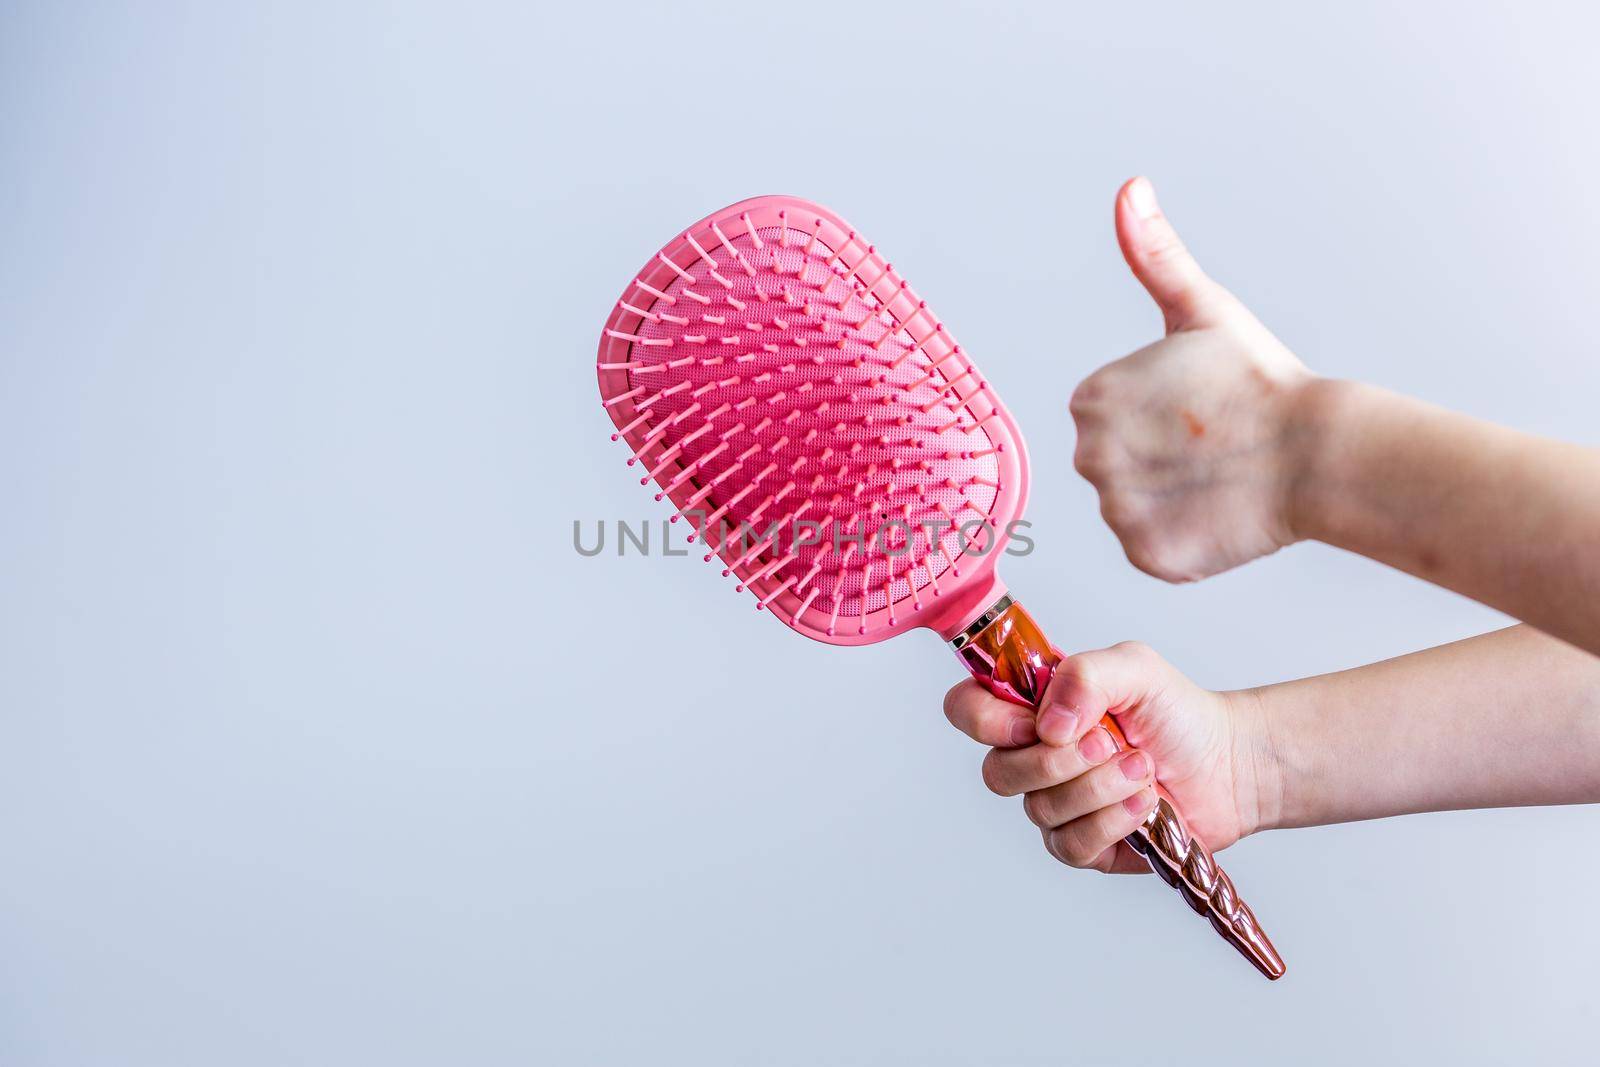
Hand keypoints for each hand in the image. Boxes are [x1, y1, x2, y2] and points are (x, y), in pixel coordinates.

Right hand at [943, 641, 1275, 872]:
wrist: (1228, 765)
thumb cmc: (1177, 712)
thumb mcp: (1135, 667)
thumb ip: (1085, 676)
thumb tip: (1048, 724)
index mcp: (1032, 707)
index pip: (966, 710)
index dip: (986, 720)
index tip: (1035, 721)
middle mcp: (1033, 756)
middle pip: (995, 772)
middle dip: (1058, 761)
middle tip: (1110, 742)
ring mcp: (1053, 804)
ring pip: (1039, 809)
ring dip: (1099, 788)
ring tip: (1143, 769)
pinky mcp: (1082, 846)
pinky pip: (1069, 845)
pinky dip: (1112, 822)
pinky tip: (1145, 805)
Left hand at [1070, 177, 1319, 582]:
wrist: (1320, 453)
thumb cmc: (1261, 378)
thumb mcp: (1202, 308)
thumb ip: (1153, 253)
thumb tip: (1130, 187)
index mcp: (1090, 398)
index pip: (1108, 415)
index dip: (1159, 413)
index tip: (1198, 408)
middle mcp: (1089, 456)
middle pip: (1115, 463)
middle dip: (1159, 456)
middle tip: (1212, 444)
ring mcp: (1117, 511)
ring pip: (1134, 507)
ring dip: (1172, 498)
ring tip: (1219, 477)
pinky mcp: (1146, 555)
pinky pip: (1152, 548)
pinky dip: (1183, 539)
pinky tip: (1219, 514)